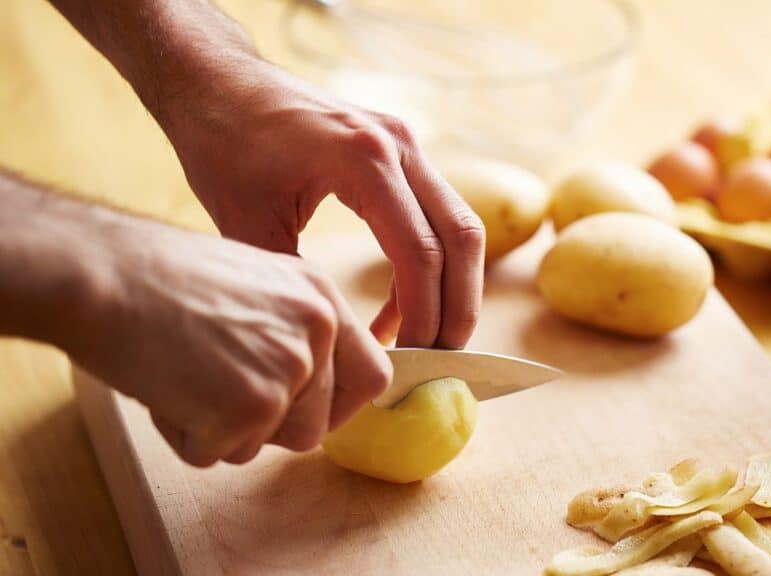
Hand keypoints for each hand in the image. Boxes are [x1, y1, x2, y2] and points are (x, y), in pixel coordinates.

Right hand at [73, 215, 391, 466]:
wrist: (101, 272)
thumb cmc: (158, 278)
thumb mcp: (254, 284)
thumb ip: (290, 331)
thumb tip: (306, 390)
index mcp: (321, 297)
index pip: (373, 375)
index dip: (340, 405)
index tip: (308, 412)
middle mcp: (316, 331)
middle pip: (317, 426)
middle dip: (267, 427)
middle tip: (215, 391)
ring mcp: (287, 370)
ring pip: (269, 444)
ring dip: (225, 431)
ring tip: (185, 379)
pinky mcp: (248, 407)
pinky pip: (219, 454)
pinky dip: (184, 436)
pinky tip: (163, 387)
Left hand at [158, 59, 485, 348]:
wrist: (218, 80)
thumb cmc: (222, 143)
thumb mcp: (247, 223)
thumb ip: (300, 284)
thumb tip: (338, 349)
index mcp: (363, 160)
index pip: (420, 254)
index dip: (423, 316)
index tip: (410, 363)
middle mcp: (400, 146)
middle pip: (462, 239)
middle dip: (458, 308)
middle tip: (440, 361)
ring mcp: (407, 143)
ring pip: (461, 226)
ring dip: (453, 287)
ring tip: (426, 339)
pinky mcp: (401, 151)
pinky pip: (436, 214)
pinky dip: (428, 264)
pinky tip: (398, 305)